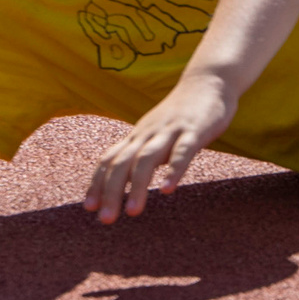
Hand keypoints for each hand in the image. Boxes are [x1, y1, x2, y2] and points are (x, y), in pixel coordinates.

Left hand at [86, 74, 234, 223]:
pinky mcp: (195, 130)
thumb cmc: (183, 111)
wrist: (209, 80)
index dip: (97, 183)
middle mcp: (149, 133)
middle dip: (112, 192)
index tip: (89, 208)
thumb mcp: (157, 131)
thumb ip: (143, 152)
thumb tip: (126, 180)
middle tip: (106, 219)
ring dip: (138, 186)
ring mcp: (171, 131)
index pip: (110, 159)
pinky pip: (183, 151)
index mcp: (139, 135)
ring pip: (147, 159)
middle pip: (123, 162)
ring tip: (134, 212)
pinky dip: (173, 170)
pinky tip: (168, 190)